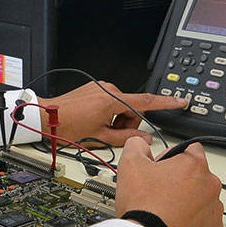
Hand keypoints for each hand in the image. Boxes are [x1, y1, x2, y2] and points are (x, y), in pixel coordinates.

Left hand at [37, 82, 185, 146]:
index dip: (165, 102)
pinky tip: (94, 122)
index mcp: (112, 99)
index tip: (180, 101)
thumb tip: (144, 139)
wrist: (45, 117)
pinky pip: (110, 103)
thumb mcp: (100, 137)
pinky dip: (108, 114)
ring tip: (98, 129)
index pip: (146, 101)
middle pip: (133, 109)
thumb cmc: (67, 126)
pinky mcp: (94, 89)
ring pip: (121, 107)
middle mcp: (108, 89)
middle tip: (110, 134)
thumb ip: (126, 138)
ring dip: (115, 120)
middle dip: (126, 124)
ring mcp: (100, 88)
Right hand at [114, 138, 224, 226]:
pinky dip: (193, 224)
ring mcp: (215, 210)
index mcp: (195, 165)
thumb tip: (140, 145)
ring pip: (202, 201)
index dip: (172, 157)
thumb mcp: (130, 164)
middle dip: (181, 182)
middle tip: (159, 194)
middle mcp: (211, 186)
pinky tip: (175, 226)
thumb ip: (137, 146)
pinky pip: (205, 223)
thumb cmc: (144, 205)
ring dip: (188, 204)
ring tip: (165, 213)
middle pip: (197, 177)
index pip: (189, 149)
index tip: (160, 169)